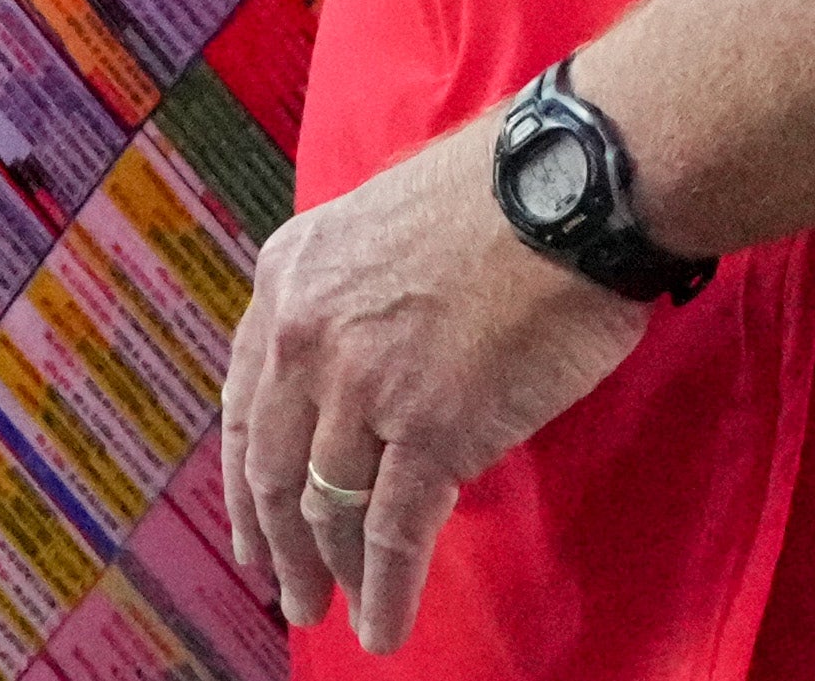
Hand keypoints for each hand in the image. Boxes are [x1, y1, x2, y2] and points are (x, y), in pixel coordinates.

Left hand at [214, 116, 649, 651]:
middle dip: (277, 541)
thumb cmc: (500, 195)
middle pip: (272, 465)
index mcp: (288, 276)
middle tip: (287, 590)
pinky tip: (383, 627)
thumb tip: (357, 370)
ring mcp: (363, 386)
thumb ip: (350, 298)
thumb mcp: (381, 226)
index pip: (244, 399)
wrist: (571, 188)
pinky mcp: (429, 430)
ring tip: (333, 613)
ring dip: (327, 570)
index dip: (244, 476)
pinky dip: (384, 590)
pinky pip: (391, 532)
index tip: (251, 526)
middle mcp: (306, 334)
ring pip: (327, 504)